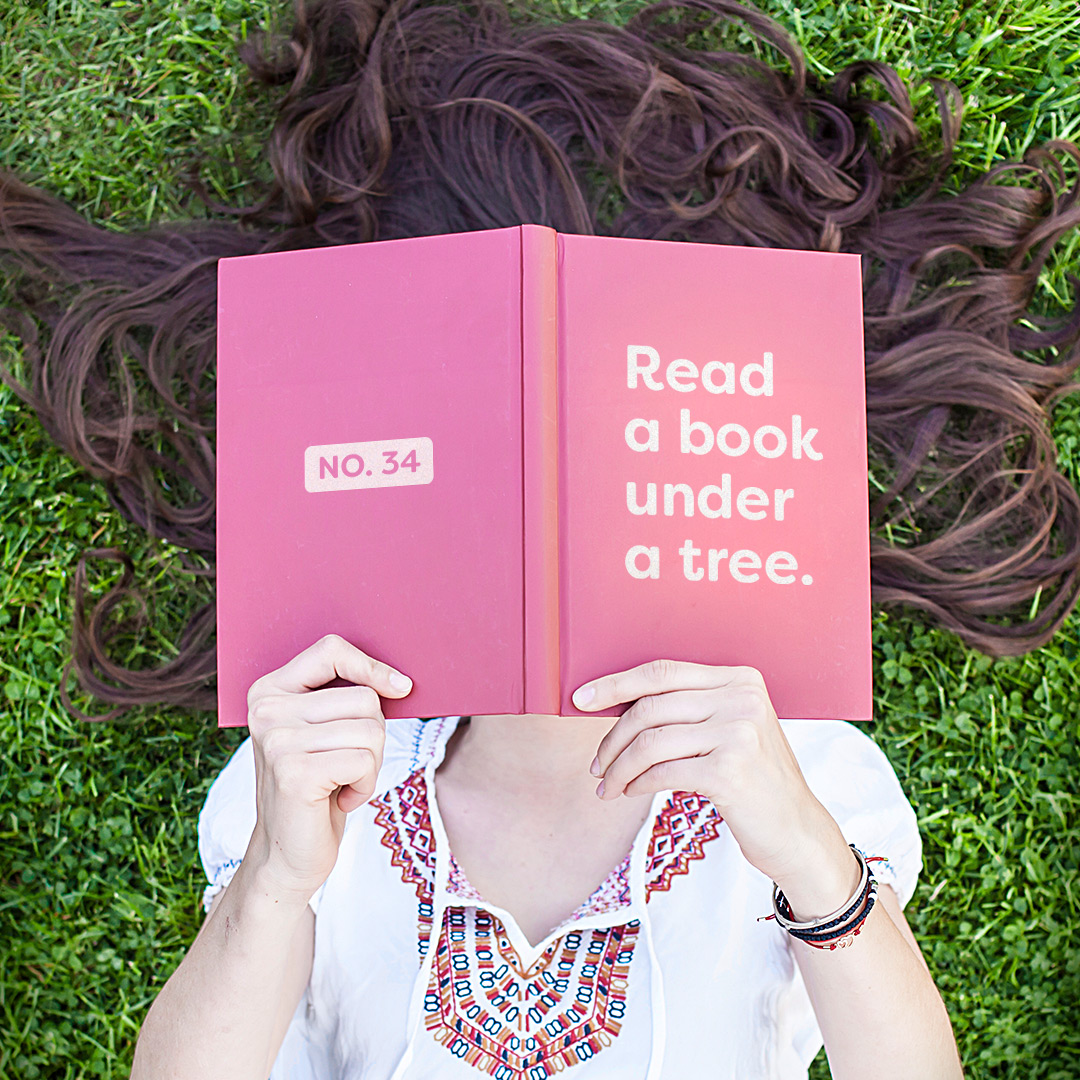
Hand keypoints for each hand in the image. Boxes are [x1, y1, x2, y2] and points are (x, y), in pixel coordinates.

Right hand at [243, 633, 412, 904]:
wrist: (287, 855)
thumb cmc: (318, 787)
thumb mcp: (325, 732)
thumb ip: (346, 698)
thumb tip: (401, 682)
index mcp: (270, 690)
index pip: (331, 649)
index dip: (372, 666)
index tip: (400, 688)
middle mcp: (267, 709)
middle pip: (365, 697)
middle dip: (374, 736)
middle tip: (348, 764)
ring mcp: (277, 740)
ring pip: (371, 730)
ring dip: (371, 764)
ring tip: (342, 782)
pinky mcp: (294, 772)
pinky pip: (364, 761)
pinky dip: (365, 785)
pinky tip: (340, 799)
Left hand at [573, 659, 850, 894]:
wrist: (798, 833)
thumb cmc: (754, 781)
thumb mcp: (730, 731)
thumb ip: (687, 710)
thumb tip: (615, 702)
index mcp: (740, 679)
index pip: (662, 672)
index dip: (615, 684)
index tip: (581, 699)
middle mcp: (742, 699)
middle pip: (650, 707)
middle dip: (612, 738)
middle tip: (597, 765)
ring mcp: (739, 734)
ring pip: (650, 741)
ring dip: (619, 767)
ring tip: (608, 785)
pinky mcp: (731, 772)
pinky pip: (662, 772)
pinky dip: (637, 783)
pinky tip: (630, 793)